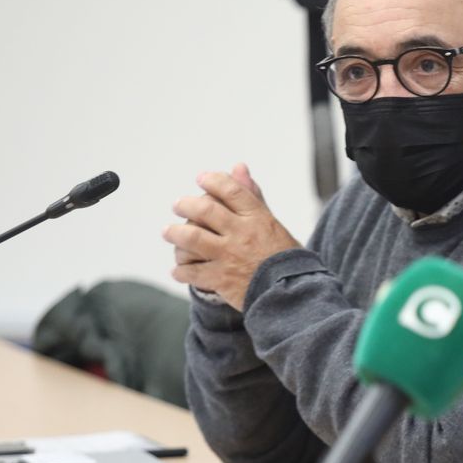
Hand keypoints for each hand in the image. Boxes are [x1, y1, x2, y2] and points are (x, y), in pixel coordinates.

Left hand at [165, 163, 300, 311]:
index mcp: (257, 218)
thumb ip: (252, 196)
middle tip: (178, 205)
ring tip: (168, 233)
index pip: (230, 189)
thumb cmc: (283, 257)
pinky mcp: (221, 279)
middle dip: (185, 205)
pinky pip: (191, 271)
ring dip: (174, 234)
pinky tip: (179, 270)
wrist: (293, 295)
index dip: (212, 180)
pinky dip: (181, 271)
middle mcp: (242, 234)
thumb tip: (238, 166)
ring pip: (191, 238)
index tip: (201, 179)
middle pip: (204, 210)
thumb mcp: (271, 223)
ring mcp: (230, 256)